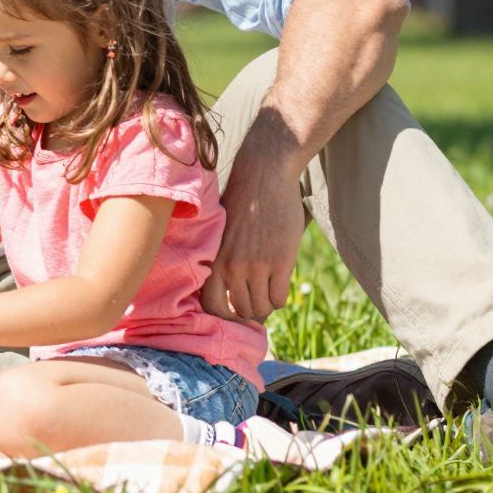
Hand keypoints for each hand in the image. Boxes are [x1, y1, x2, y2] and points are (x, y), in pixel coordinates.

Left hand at [201, 163, 307, 322]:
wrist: (264, 177)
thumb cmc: (240, 203)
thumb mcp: (219, 233)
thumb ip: (218, 260)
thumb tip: (223, 293)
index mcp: (213, 260)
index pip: (211, 307)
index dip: (224, 315)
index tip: (234, 312)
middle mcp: (231, 267)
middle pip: (242, 311)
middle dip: (250, 310)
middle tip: (256, 299)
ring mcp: (256, 266)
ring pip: (262, 308)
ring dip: (267, 304)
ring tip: (267, 290)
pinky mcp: (280, 263)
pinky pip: (279, 298)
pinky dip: (280, 297)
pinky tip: (279, 283)